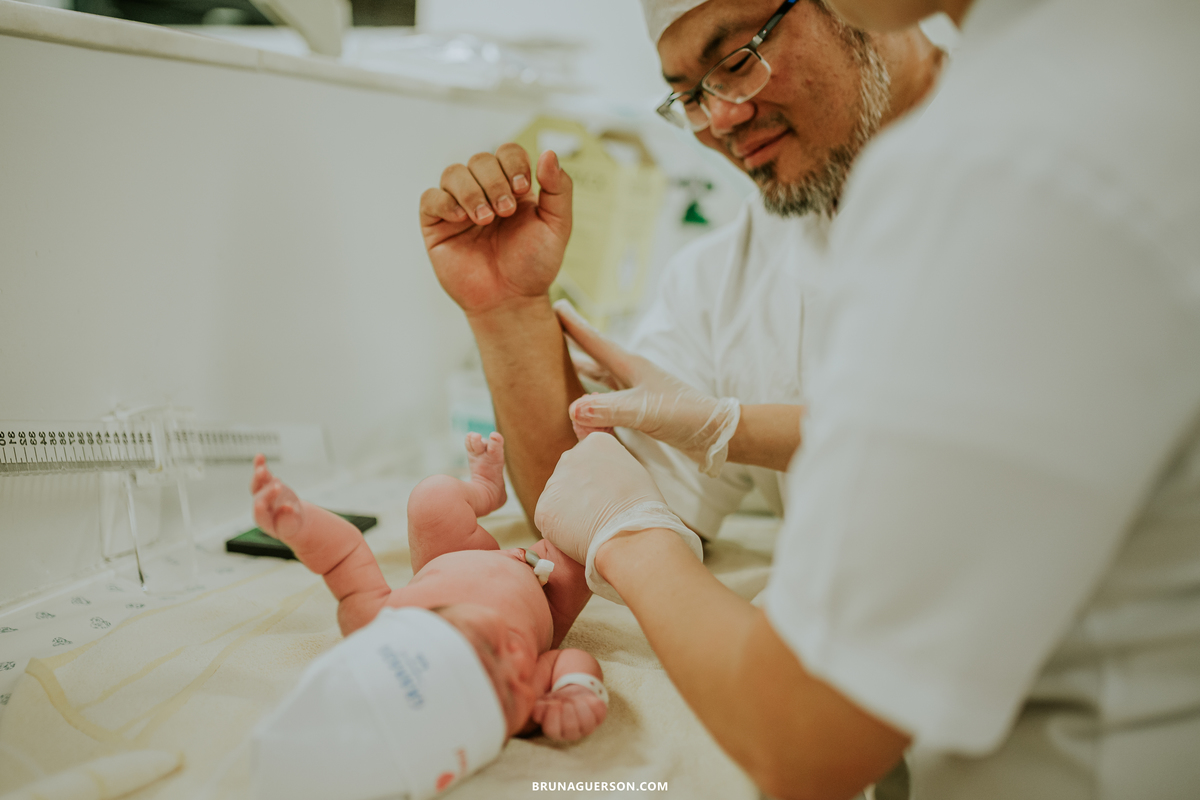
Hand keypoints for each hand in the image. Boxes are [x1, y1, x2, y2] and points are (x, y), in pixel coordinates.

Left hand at [250, 454, 303, 540]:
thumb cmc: (291, 524)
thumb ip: (289, 520)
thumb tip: (288, 507)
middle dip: (269, 493)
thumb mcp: (293, 526)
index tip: (263, 505)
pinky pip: (262, 474)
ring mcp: (263, 494)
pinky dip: (260, 465)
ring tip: (262, 470)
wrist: (291, 516)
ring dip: (259, 477)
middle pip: (261, 499)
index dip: (261, 510)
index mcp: (265, 521)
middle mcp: (260, 507)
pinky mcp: (267, 483)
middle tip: (278, 487)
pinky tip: (259, 456)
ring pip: (257, 485)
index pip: (260, 516)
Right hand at [420, 145, 572, 315]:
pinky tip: (462, 219)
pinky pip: (430, 198)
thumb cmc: (534, 265)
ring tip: (486, 219)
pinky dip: (445, 202)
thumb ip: (559, 189)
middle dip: (494, 181)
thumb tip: (548, 153)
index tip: (523, 188)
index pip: (507, 152)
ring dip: (471, 191)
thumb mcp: (557, 226)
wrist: (512, 301)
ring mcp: (458, 207)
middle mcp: (484, 192)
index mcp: (513, 187)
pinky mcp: (437, 225)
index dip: (513, 162)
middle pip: (480, 160)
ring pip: (453, 173)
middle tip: (505, 211)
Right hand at [532, 684, 606, 741]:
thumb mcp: (543, 703)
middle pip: (571, 729)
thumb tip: (539, 709)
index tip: (553, 703)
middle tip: (565, 700)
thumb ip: (538, 708)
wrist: (572, 693)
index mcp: (555, 731)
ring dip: (580, 707)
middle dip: (568, 711)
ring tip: (576, 699)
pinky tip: (587, 698)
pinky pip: (600, 713)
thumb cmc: (555, 701)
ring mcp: (587, 727)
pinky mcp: (599, 718)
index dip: (553, 716)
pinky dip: (594, 703)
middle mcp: (572, 733)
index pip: (553, 730)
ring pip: (587, 723)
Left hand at [534, 432, 665, 565]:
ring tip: (591, 525)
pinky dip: (560, 529)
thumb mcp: (633, 471)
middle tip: (597, 511)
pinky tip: (579, 534)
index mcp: (595, 443)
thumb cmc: (642, 508)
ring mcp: (554, 481)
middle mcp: (571, 455)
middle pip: (569, 475)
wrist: (630, 535)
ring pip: (558, 497)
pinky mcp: (543, 508)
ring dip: (569, 510)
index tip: (607, 493)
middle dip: (579, 492)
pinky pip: (549, 518)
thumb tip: (600, 479)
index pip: (588, 458)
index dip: (597, 480)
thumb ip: (610, 467)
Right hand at [555, 300, 739, 475]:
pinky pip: (608, 397)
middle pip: (595, 354)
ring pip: (600, 376)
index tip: (555, 305)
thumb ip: (609, 410)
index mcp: (631, 366)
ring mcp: (637, 390)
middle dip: (573, 342)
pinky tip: (588, 403)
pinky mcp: (641, 407)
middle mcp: (632, 374)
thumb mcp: (644, 412)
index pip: (595, 341)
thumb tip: (572, 408)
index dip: (574, 325)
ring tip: (562, 363)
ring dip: (582, 368)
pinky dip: (593, 396)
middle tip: (550, 330)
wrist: (716, 434)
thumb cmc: (685, 417)